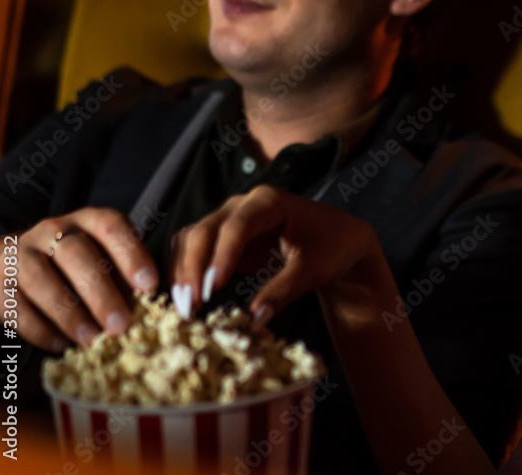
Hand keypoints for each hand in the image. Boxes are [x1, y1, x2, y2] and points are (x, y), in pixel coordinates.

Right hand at [0, 208, 158, 350]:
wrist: (10, 270)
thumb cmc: (72, 269)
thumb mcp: (101, 263)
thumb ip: (124, 278)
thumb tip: (154, 308)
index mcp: (87, 221)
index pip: (111, 226)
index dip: (132, 254)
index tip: (149, 285)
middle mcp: (52, 230)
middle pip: (77, 254)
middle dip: (102, 293)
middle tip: (122, 325)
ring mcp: (20, 254)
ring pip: (42, 280)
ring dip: (70, 314)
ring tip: (93, 341)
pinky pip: (17, 307)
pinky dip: (41, 329)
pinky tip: (62, 345)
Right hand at [172, 185, 381, 324]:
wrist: (338, 240)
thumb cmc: (332, 247)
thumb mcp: (314, 269)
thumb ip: (284, 290)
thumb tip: (254, 319)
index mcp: (269, 202)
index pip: (237, 226)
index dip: (222, 256)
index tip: (212, 288)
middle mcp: (242, 205)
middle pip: (205, 230)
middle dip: (193, 268)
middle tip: (190, 306)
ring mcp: (228, 219)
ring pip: (192, 239)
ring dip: (183, 272)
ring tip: (185, 308)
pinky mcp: (222, 239)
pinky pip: (193, 250)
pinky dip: (184, 272)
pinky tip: (185, 299)